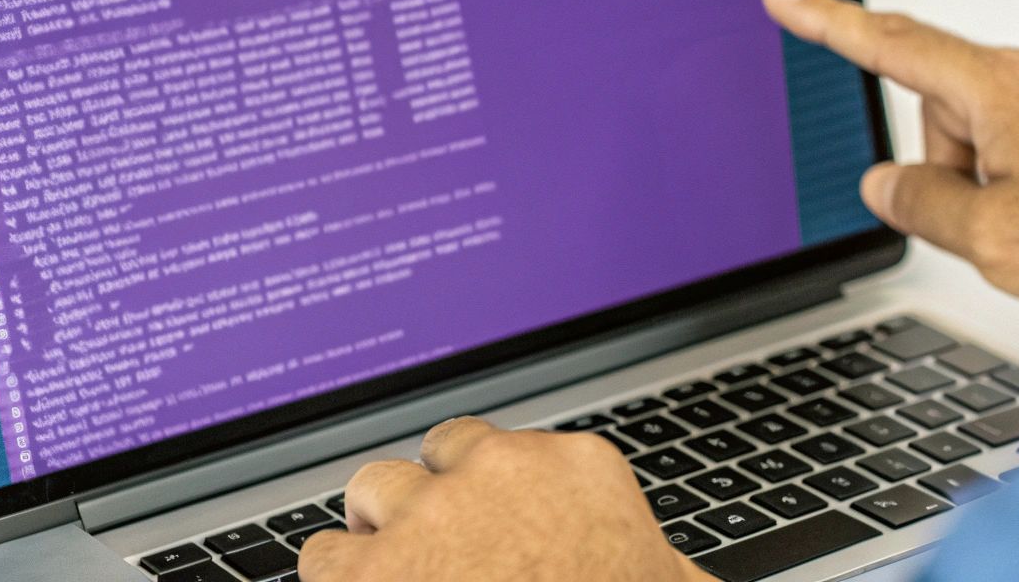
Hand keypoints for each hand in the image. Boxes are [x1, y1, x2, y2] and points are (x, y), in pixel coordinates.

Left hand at [299, 418, 710, 581]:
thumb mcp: (667, 580)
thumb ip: (662, 564)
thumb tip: (694, 580)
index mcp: (576, 470)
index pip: (512, 449)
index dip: (491, 489)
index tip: (492, 522)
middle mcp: (500, 474)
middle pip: (441, 454)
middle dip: (433, 496)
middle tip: (437, 547)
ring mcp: (432, 516)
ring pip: (375, 490)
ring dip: (377, 530)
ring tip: (388, 569)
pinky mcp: (373, 569)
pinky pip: (324, 556)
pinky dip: (334, 578)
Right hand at [762, 0, 1018, 320]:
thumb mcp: (992, 237)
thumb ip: (920, 205)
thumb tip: (886, 185)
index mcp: (1002, 85)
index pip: (890, 43)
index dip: (827, 23)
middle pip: (942, 111)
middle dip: (946, 169)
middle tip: (994, 226)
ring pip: (991, 133)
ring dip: (994, 183)